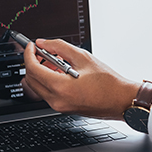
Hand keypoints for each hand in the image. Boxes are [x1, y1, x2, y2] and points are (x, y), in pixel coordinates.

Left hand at [23, 39, 140, 119]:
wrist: (121, 101)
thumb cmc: (109, 83)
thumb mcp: (83, 57)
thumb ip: (60, 47)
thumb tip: (43, 43)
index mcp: (61, 87)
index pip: (33, 69)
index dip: (29, 54)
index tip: (31, 46)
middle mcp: (57, 100)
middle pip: (31, 79)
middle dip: (32, 63)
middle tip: (40, 51)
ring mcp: (59, 106)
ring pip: (37, 87)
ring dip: (40, 72)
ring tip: (53, 61)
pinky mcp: (63, 108)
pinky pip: (47, 93)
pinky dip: (48, 81)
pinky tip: (59, 72)